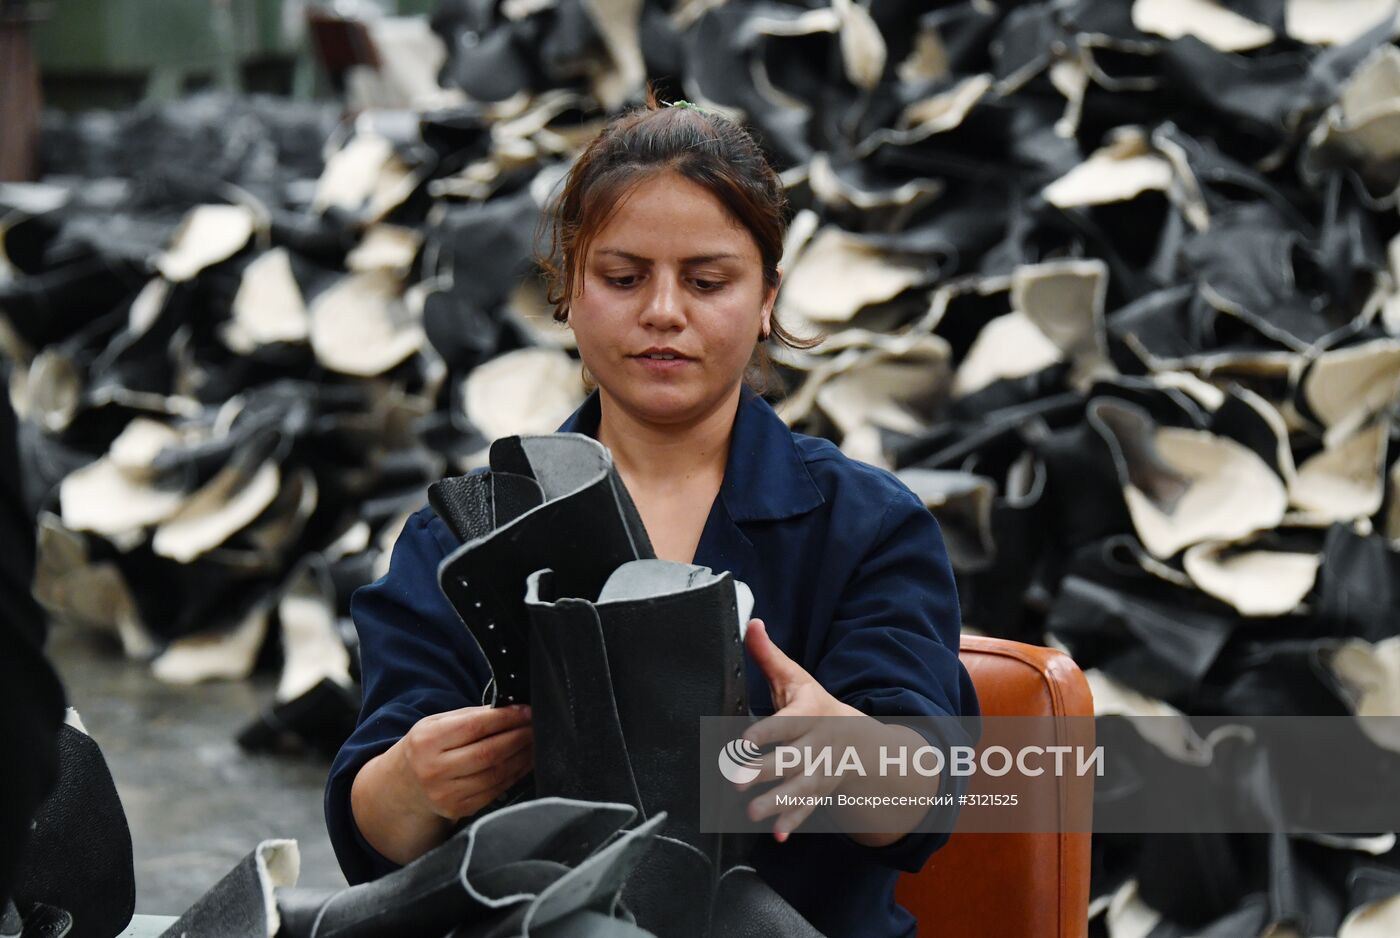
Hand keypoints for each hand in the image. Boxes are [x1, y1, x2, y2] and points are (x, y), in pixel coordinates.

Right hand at [397, 704, 533, 820]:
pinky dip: (514, 775)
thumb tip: (510, 709)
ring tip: (534, 743)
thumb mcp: (436, 724)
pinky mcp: (458, 808)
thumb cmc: (426, 747)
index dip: (505, 718)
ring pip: (495, 773)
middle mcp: (434, 769)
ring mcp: (446, 793)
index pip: (474, 726)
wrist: (404, 785)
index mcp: (427, 741)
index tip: (526, 711)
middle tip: (536, 726)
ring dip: (521, 757)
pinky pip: (494, 790)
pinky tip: (524, 763)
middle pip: (488, 752)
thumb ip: (469, 716)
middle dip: (518, 737)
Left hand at [735, 619, 863, 841]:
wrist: (861, 740)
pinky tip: (777, 835)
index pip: (786, 723)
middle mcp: (818, 744)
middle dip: (765, 771)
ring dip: (777, 802)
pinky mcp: (821, 790)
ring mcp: (822, 770)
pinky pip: (809, 808)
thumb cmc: (815, 705)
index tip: (741, 743)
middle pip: (791, 758)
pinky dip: (794, 822)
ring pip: (800, 788)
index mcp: (809, 714)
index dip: (764, 733)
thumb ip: (770, 655)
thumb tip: (751, 623)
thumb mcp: (796, 678)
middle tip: (736, 781)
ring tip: (752, 814)